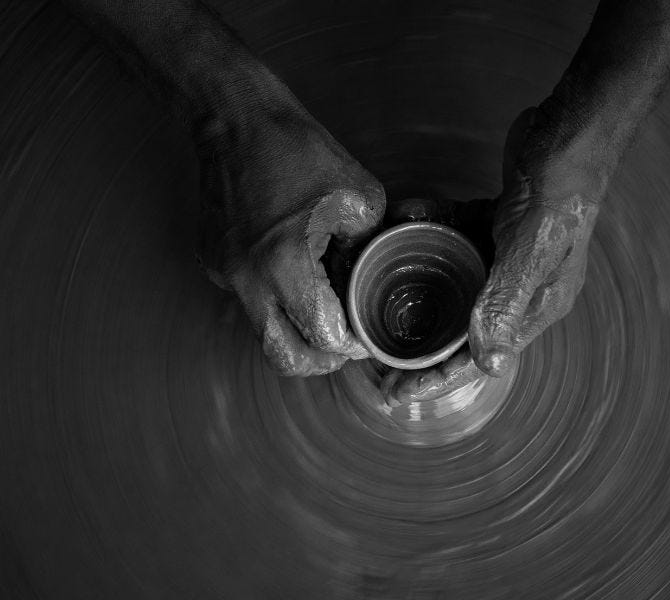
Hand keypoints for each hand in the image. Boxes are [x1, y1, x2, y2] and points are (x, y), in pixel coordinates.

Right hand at [196, 80, 384, 375]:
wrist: (235, 122)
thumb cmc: (296, 151)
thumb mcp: (359, 196)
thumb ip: (369, 246)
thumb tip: (368, 278)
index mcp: (285, 263)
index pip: (320, 335)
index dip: (348, 346)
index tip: (362, 339)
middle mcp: (248, 279)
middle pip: (282, 356)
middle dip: (317, 361)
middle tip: (340, 349)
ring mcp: (225, 273)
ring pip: (263, 331)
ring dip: (295, 333)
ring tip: (322, 313)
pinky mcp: (215, 263)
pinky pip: (248, 299)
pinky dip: (274, 300)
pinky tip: (292, 275)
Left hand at [382, 104, 602, 402]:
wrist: (571, 133)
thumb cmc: (560, 195)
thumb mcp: (531, 254)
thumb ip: (505, 304)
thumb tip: (489, 364)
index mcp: (536, 304)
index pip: (482, 356)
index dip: (439, 378)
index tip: (399, 393)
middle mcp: (519, 285)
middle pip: (462, 328)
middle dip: (422, 347)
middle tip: (380, 362)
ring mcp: (505, 254)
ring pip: (452, 281)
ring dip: (418, 280)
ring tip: (375, 290)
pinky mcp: (492, 223)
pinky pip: (451, 235)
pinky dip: (428, 227)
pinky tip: (403, 218)